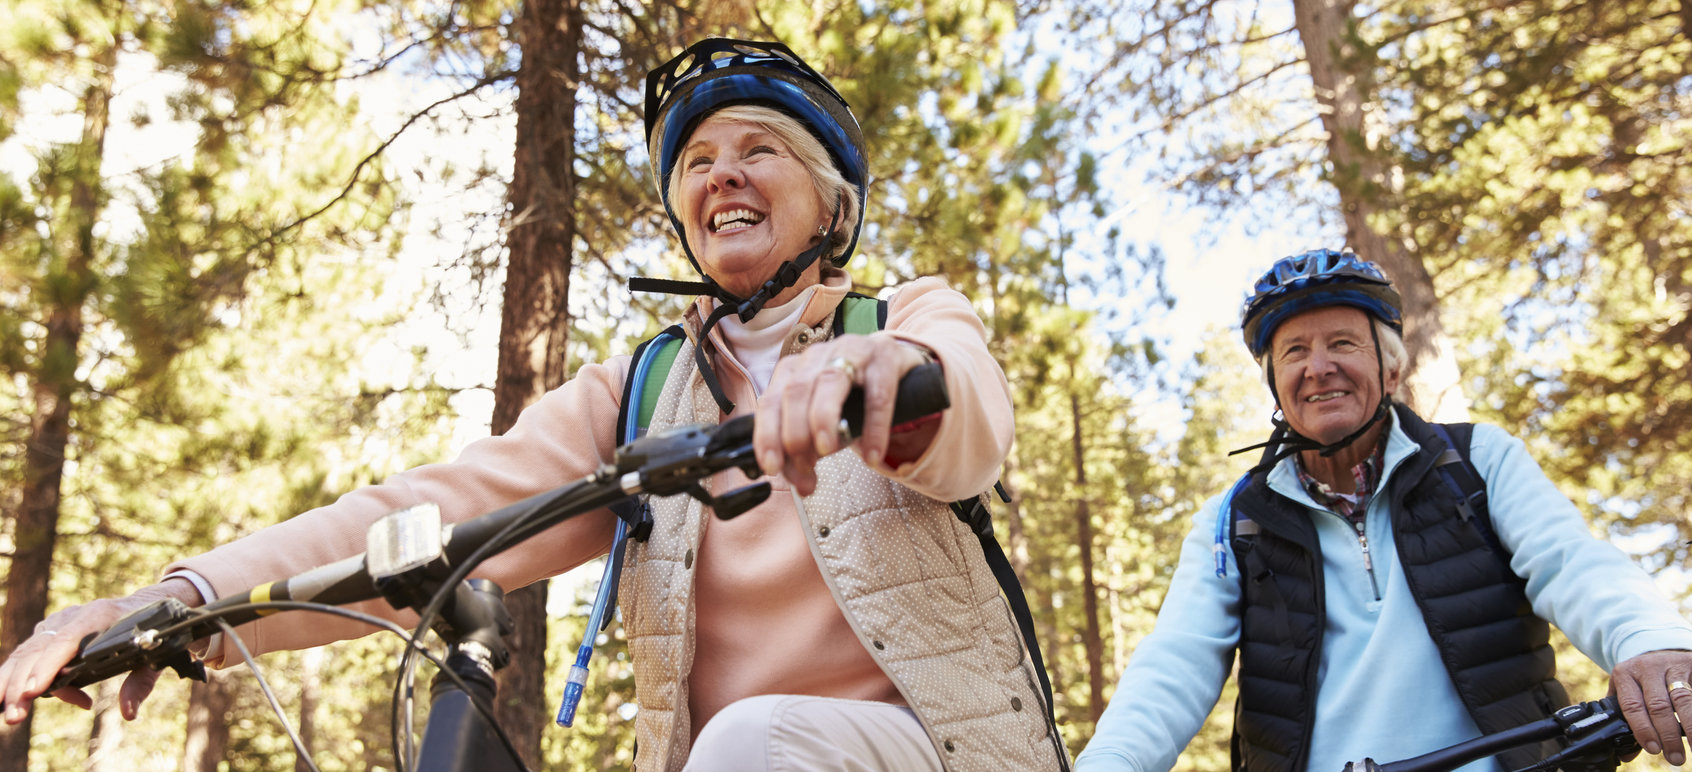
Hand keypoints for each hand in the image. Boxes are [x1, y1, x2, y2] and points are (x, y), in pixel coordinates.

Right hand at [0, 578, 201, 723]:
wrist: (151, 604)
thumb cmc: (155, 631)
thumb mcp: (156, 655)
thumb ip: (141, 682)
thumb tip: (128, 712)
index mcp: (101, 615)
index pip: (67, 639)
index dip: (49, 665)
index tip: (34, 690)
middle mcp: (73, 616)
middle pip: (40, 649)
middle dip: (22, 685)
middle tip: (15, 716)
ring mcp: (58, 623)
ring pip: (27, 653)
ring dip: (12, 684)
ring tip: (9, 714)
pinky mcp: (50, 633)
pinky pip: (28, 656)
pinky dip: (16, 678)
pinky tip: (9, 701)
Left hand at [753, 334, 935, 495]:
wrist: (893, 364)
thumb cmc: (851, 396)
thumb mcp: (823, 423)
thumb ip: (807, 452)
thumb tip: (802, 485)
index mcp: (793, 370)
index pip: (770, 401)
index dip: (767, 435)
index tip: (772, 467)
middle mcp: (817, 356)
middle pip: (795, 390)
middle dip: (795, 433)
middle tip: (805, 466)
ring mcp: (851, 352)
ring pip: (829, 382)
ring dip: (822, 419)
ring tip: (827, 451)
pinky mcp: (885, 357)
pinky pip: (878, 395)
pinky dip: (874, 428)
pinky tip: (872, 455)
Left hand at [1611, 648, 1691, 764]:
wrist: (1661, 655)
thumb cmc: (1642, 682)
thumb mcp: (1629, 694)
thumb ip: (1628, 722)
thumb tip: (1626, 755)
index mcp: (1624, 674)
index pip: (1632, 705)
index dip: (1643, 729)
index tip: (1653, 749)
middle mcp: (1647, 667)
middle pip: (1658, 705)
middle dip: (1667, 734)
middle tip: (1675, 757)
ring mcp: (1672, 665)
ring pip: (1682, 698)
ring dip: (1690, 726)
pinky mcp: (1691, 665)